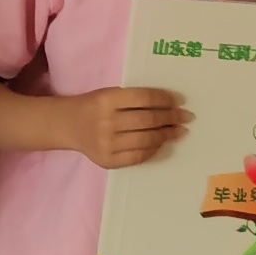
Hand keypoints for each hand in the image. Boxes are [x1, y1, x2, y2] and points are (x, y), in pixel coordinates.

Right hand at [66, 85, 188, 169]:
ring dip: (167, 135)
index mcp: (107, 100)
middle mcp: (106, 122)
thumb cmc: (94, 106)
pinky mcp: (108, 161)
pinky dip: (153, 149)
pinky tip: (161, 143)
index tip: (180, 101)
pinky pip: (138, 157)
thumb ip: (134, 99)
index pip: (143, 99)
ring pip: (146, 140)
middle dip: (171, 118)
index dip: (164, 100)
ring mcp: (106, 144)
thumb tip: (170, 105)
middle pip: (148, 120)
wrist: (68, 125)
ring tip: (179, 131)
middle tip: (187, 117)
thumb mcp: (109, 94)